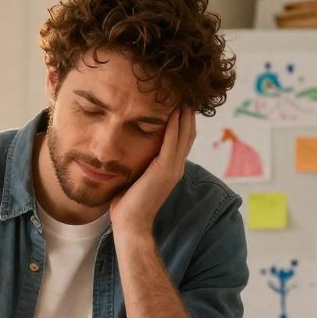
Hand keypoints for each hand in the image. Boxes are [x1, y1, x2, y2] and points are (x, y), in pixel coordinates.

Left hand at [109, 106, 194, 238]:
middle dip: (187, 114)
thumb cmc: (128, 204)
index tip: (180, 102)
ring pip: (184, 135)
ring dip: (184, 115)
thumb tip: (131, 150)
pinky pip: (172, 143)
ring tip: (184, 96)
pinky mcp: (164, 170)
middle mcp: (176, 167)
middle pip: (188, 134)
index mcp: (170, 168)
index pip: (182, 140)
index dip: (183, 122)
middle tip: (186, 93)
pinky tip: (174, 112)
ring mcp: (172, 169)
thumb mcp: (137, 178)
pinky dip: (175, 126)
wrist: (131, 224)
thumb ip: (141, 164)